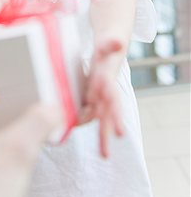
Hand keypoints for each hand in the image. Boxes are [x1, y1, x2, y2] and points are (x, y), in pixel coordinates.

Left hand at [79, 38, 124, 157]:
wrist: (109, 50)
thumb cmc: (106, 48)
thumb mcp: (106, 44)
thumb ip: (111, 44)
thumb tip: (119, 42)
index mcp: (108, 80)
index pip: (110, 96)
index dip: (111, 110)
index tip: (113, 127)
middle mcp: (105, 91)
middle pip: (109, 113)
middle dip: (108, 130)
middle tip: (108, 153)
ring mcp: (99, 96)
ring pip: (101, 118)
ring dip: (103, 136)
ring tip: (105, 154)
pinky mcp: (91, 98)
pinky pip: (89, 114)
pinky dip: (86, 124)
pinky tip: (77, 134)